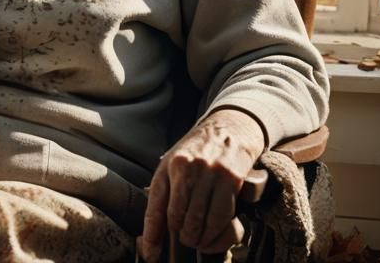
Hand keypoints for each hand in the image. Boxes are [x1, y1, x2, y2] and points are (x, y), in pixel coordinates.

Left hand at [138, 108, 264, 260]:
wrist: (228, 129)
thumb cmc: (197, 152)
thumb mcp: (173, 164)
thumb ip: (165, 191)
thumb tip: (153, 229)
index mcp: (168, 166)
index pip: (156, 205)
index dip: (152, 234)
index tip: (150, 254)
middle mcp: (186, 168)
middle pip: (178, 218)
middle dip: (181, 236)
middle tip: (184, 239)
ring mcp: (209, 173)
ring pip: (199, 221)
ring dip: (198, 238)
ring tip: (197, 238)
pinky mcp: (229, 180)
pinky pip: (221, 217)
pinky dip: (216, 232)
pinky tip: (212, 232)